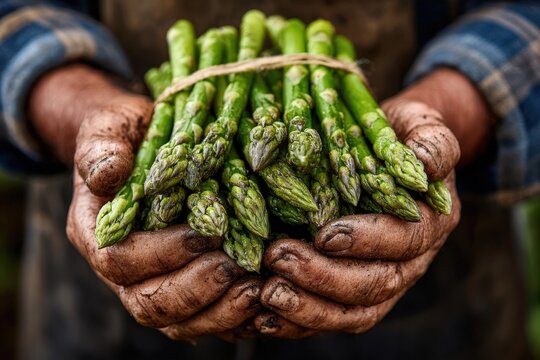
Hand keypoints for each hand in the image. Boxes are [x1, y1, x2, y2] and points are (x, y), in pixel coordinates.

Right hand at [29, 64, 261, 341]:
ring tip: (256, 288)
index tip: (206, 233)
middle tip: (236, 266)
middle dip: (194, 290)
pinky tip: (262, 299)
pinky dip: (232, 317)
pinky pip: (204, 319)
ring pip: (177, 322)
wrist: (146, 143)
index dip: (160, 253)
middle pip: (148, 303)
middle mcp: (121, 269)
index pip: (118, 261)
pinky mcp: (184, 286)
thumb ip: (102, 148)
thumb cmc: (128, 134)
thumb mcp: (109, 127)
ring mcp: (153, 282)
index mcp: (96, 232)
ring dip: (217, 311)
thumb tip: (108, 174)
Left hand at [254, 70, 479, 336]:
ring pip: (353, 312)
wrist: (388, 152)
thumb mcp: (421, 125)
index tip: (325, 234)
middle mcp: (411, 260)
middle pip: (376, 285)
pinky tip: (264, 316)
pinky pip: (330, 316)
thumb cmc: (398, 134)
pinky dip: (299, 322)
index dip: (367, 241)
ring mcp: (382, 279)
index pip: (404, 242)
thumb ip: (433, 141)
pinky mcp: (353, 290)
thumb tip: (428, 163)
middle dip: (326, 277)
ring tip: (267, 293)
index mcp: (431, 222)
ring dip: (310, 308)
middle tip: (278, 258)